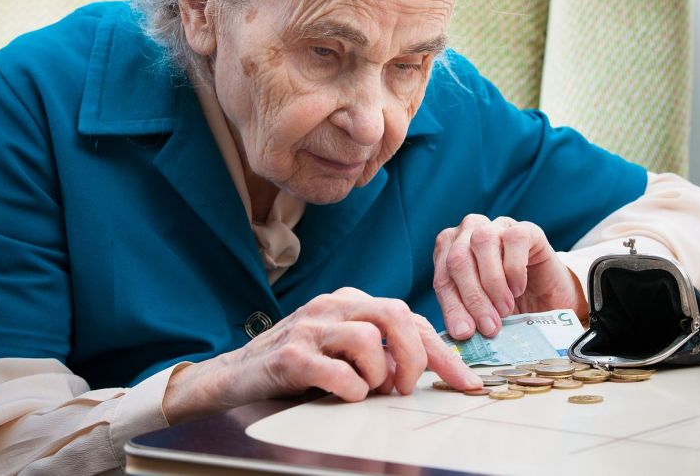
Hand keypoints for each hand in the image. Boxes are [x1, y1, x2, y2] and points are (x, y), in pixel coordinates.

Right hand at [163, 287, 481, 423]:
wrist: (233, 376)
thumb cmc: (295, 366)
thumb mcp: (341, 350)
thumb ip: (378, 350)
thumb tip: (425, 370)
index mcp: (349, 302)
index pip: (408, 316)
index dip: (442, 350)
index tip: (466, 382)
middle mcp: (331, 306)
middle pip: (395, 314)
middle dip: (416, 356)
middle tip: (408, 387)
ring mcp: (309, 327)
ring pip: (369, 338)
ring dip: (380, 374)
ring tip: (369, 390)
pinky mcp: (290, 355)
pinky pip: (338, 371)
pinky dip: (351, 389)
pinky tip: (344, 395)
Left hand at [433, 214, 587, 339]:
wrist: (547, 300)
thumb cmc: (508, 305)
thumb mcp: (481, 313)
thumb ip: (466, 316)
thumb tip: (460, 332)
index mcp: (449, 251)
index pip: (442, 277)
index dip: (452, 306)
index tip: (464, 333)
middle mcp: (468, 232)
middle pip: (458, 258)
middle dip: (472, 297)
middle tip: (489, 327)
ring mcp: (496, 226)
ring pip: (482, 241)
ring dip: (492, 282)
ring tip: (505, 309)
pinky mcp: (525, 228)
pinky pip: (513, 239)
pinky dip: (514, 269)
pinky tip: (518, 289)